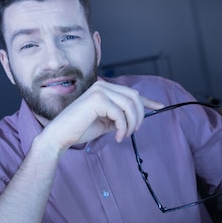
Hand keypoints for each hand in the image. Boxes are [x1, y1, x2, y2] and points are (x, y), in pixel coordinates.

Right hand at [40, 80, 164, 150]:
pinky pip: (120, 114)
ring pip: (130, 105)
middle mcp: (102, 85)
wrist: (60, 135)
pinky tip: (117, 137)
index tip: (161, 106)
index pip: (131, 92)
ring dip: (131, 124)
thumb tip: (135, 119)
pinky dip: (123, 127)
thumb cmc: (80, 129)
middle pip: (134, 97)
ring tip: (123, 136)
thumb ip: (119, 117)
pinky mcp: (97, 99)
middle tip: (133, 131)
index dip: (148, 100)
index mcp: (104, 88)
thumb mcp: (105, 122)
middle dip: (139, 116)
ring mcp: (99, 90)